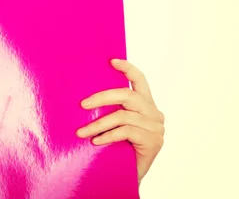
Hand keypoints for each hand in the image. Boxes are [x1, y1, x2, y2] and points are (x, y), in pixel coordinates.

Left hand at [76, 59, 164, 183]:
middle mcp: (154, 113)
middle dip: (102, 98)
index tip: (112, 61)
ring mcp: (156, 128)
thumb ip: (111, 109)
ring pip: (123, 116)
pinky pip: (126, 132)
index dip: (128, 69)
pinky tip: (96, 141)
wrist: (127, 177)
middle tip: (83, 105)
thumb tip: (85, 95)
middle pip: (127, 96)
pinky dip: (108, 135)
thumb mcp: (114, 124)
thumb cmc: (118, 148)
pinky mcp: (154, 142)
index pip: (140, 80)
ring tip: (82, 132)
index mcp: (146, 104)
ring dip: (98, 124)